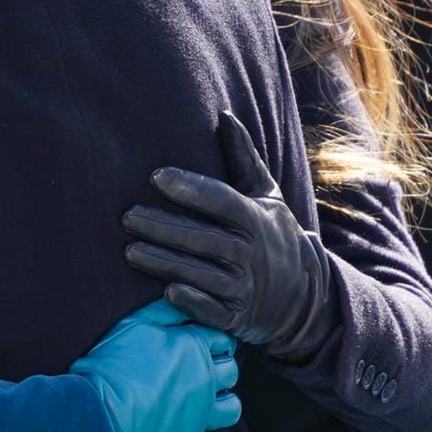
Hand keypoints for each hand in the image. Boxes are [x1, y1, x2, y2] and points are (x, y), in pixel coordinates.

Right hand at [70, 299, 240, 431]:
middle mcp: (205, 380)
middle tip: (210, 369)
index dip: (215, 339)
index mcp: (195, 347)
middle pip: (230, 371)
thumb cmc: (114, 364)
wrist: (102, 415)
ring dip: (227, 406)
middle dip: (223, 368)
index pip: (220, 338)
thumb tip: (183, 297)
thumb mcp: (134, 323)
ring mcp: (200, 415)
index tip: (207, 341)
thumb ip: (164, 310)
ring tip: (216, 405)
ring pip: (231, 410)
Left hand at [123, 113, 336, 363]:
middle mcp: (251, 253)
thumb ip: (244, 157)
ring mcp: (245, 287)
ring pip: (201, 273)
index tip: (156, 176)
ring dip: (165, 263)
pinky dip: (192, 302)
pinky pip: (212, 310)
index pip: (221, 200)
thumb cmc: (275, 235)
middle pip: (203, 238)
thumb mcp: (267, 195)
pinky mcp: (237, 316)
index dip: (190, 188)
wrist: (303, 298)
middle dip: (165, 227)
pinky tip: (166, 292)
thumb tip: (224, 115)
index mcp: (257, 219)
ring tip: (130, 250)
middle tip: (128, 216)